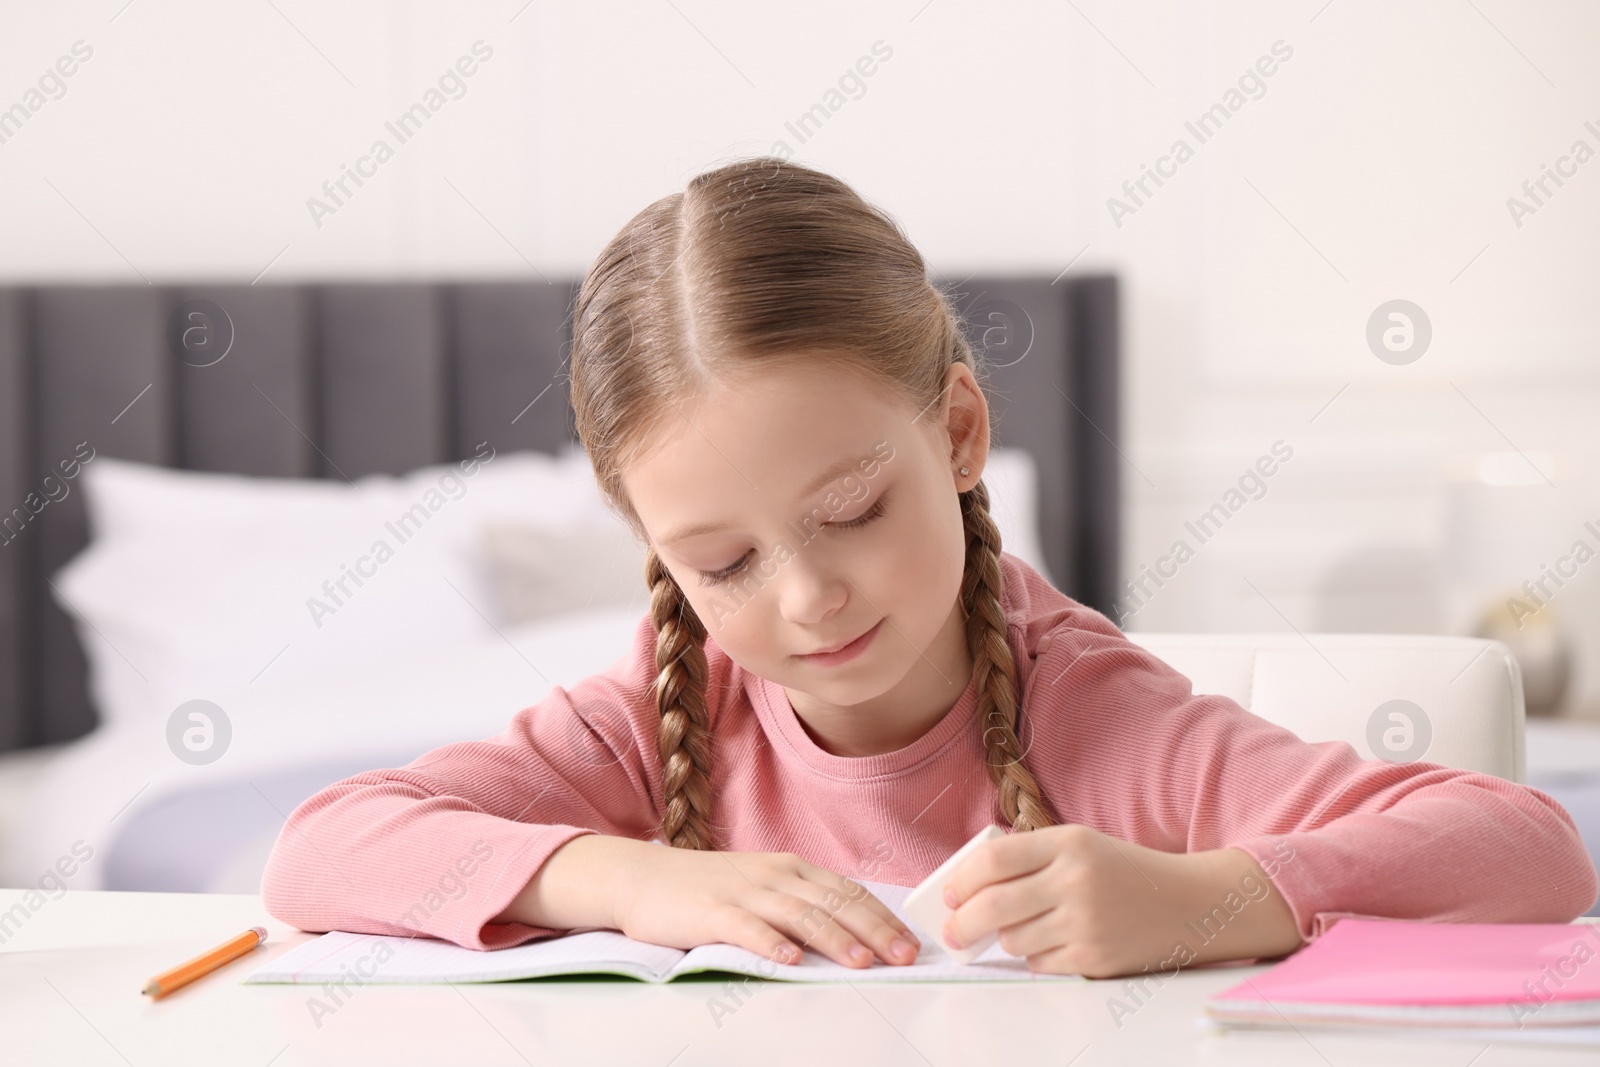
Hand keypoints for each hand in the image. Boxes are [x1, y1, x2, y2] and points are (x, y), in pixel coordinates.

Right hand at [503, 835, 921, 968]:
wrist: (643, 877)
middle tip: (902, 956)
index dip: (882, 917)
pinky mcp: (712, 912)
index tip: (910, 942)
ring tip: (861, 961)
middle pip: (833, 903)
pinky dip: (771, 944)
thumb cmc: (707, 889)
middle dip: (873, 931)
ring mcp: (743, 892)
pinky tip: (791, 961)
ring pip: (799, 915)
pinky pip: (747, 928)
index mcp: (791, 868)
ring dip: (834, 938)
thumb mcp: (763, 885)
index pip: (848, 891)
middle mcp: (774, 875)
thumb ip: (802, 902)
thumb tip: (854, 930)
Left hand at [939, 824, 1300, 977]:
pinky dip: (1036, 956)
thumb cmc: (1124, 872)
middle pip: (993, 905)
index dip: (962, 879)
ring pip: (1013, 938)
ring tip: (1024, 927)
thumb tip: (967, 884)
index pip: (994, 859)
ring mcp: (1085, 922)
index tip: (950, 895)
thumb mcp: (1080, 845)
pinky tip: (1054, 941)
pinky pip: (1039, 962)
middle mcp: (1076, 880)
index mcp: (1069, 843)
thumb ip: (1029, 857)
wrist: (1189, 904)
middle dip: (963, 922)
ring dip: (1007, 937)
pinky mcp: (1093, 957)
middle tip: (952, 931)